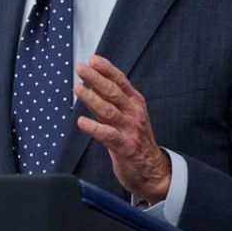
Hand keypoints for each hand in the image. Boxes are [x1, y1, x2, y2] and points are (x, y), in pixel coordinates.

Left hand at [74, 55, 170, 203]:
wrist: (153, 170)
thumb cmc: (136, 139)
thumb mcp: (127, 115)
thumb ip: (111, 100)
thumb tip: (91, 81)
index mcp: (135, 102)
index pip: (120, 81)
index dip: (106, 69)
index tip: (93, 59)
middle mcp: (134, 113)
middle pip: (113, 92)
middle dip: (96, 78)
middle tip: (81, 68)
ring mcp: (130, 130)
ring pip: (109, 111)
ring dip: (92, 99)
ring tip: (78, 89)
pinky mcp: (125, 147)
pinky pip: (108, 136)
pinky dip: (94, 128)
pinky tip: (81, 122)